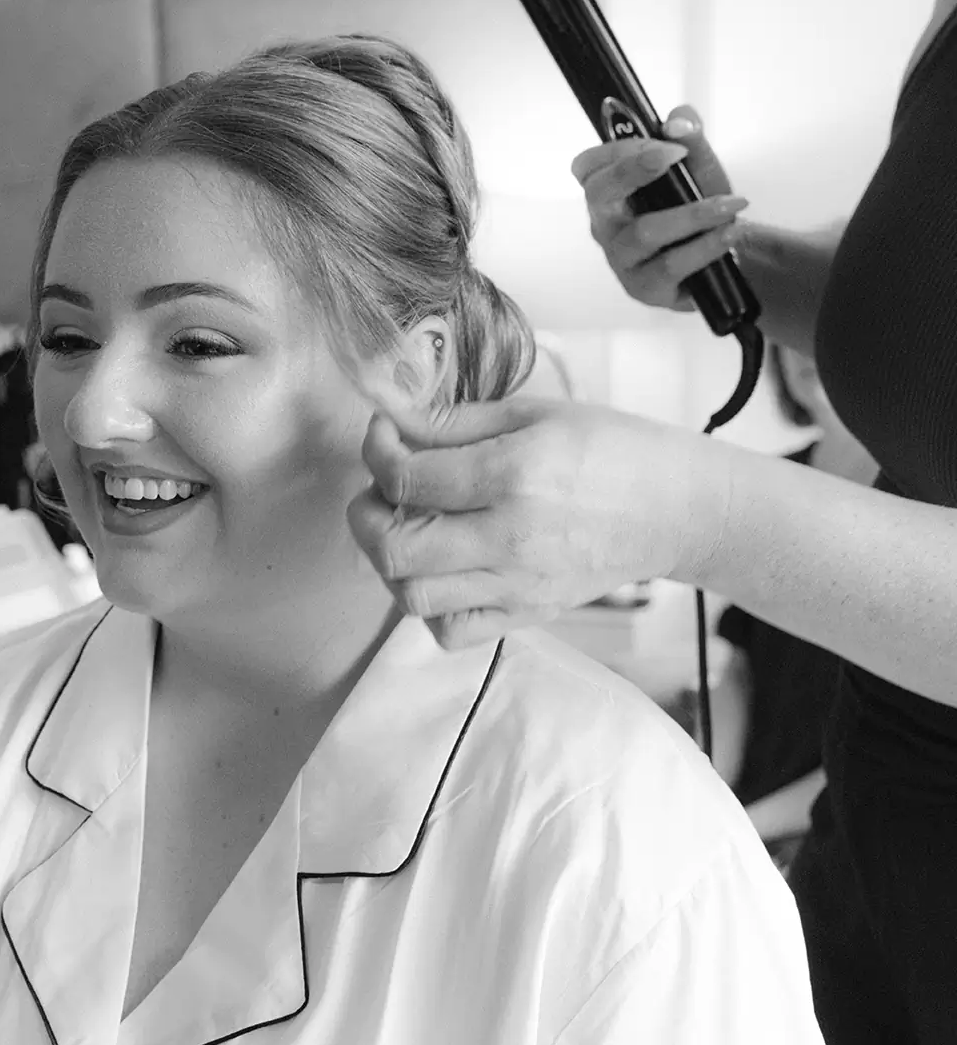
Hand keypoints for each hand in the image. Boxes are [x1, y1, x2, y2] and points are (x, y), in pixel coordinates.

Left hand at [348, 396, 724, 647]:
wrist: (677, 509)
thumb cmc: (614, 449)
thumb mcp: (535, 413)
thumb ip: (455, 421)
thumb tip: (392, 419)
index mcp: (512, 476)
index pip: (404, 477)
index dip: (376, 451)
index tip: (384, 435)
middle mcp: (508, 538)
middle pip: (393, 547)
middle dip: (365, 513)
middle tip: (380, 488)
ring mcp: (516, 586)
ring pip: (411, 596)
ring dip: (391, 560)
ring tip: (407, 527)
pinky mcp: (526, 615)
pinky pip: (449, 631)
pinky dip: (428, 605)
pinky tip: (440, 569)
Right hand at [572, 105, 748, 310]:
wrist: (727, 255)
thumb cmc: (700, 209)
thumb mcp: (700, 167)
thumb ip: (691, 137)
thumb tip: (676, 123)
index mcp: (610, 192)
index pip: (587, 166)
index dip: (617, 149)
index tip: (663, 142)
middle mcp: (606, 225)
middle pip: (598, 193)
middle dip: (635, 169)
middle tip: (678, 155)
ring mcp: (621, 260)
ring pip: (644, 232)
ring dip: (692, 214)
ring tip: (731, 205)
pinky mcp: (644, 289)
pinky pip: (670, 266)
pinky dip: (705, 246)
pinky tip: (730, 234)